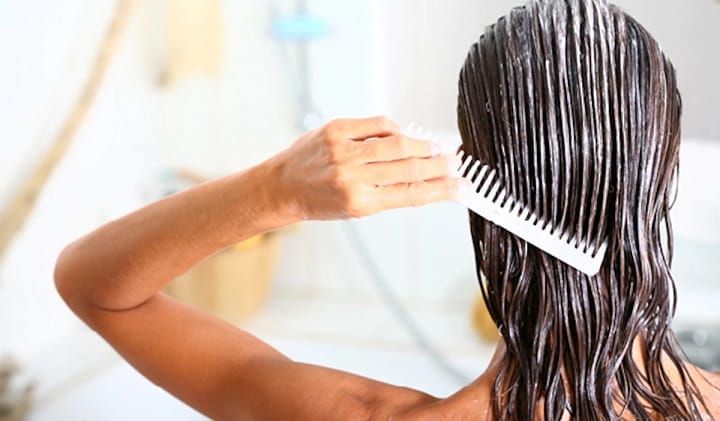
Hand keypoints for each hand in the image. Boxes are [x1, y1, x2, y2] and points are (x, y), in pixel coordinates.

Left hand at [269, 116, 460, 219]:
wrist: (283, 187)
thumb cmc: (320, 201)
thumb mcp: (357, 208)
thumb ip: (390, 193)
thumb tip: (426, 179)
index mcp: (361, 202)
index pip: (413, 194)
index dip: (443, 190)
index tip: (462, 187)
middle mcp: (353, 177)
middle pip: (410, 168)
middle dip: (439, 166)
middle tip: (456, 164)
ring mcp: (345, 151)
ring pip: (397, 143)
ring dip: (422, 146)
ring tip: (436, 149)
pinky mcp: (337, 130)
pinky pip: (378, 125)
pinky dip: (394, 130)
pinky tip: (401, 136)